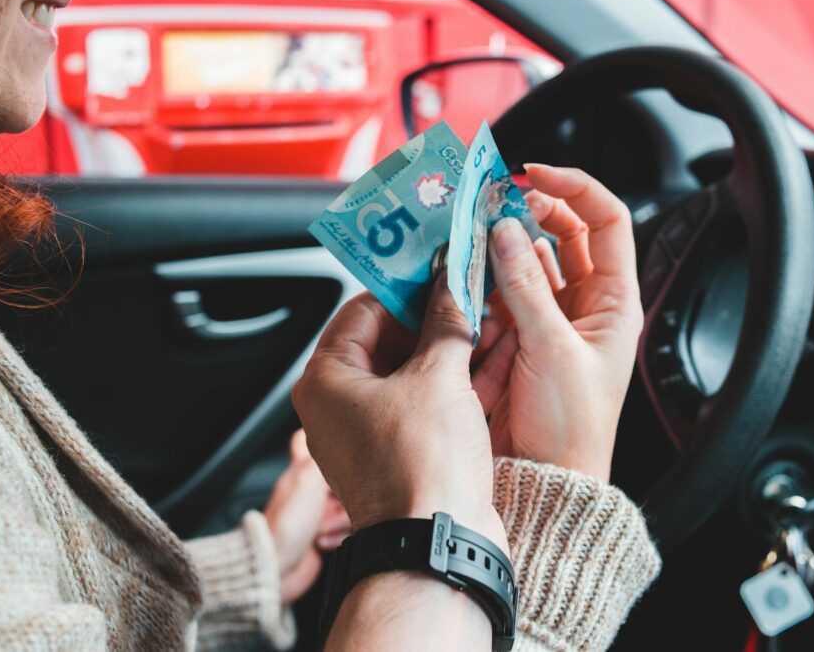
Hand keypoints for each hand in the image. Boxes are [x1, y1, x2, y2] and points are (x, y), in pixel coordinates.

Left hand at [264, 430, 350, 604]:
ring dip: (340, 520)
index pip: (313, 441)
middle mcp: (311, 488)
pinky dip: (338, 536)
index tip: (345, 443)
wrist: (277, 568)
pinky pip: (348, 528)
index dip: (328, 439)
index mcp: (302, 469)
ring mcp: (319, 511)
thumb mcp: (307, 478)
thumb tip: (343, 435)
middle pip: (347, 477)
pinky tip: (323, 541)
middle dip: (347, 493)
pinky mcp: (327, 534)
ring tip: (322, 529)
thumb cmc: (284, 526)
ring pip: (351, 504)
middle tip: (332, 504)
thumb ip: (327, 456)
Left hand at [292, 280, 506, 551]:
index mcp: (326, 380)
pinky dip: (450, 381)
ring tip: (484, 319)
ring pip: (408, 372)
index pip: (363, 308)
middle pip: (386, 339)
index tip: (439, 268)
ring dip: (446, 346)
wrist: (440, 545)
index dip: (406, 284)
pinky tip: (487, 358)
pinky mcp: (397, 454)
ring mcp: (366, 433)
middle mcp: (337, 406)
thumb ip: (446, 320)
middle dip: (431, 316)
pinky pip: (420, 403)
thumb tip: (450, 283)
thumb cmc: (422, 470)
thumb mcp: (439, 375)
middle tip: (466, 292)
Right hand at [475, 164, 643, 480]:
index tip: (534, 174)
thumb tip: (503, 231)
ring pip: (528, 259)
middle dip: (530, 209)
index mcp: (615, 301)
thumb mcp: (551, 350)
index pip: (606, 219)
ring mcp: (551, 318)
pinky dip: (486, 279)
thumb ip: (524, 287)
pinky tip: (470, 274)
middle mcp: (586, 303)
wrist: (547, 479)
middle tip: (492, 199)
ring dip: (503, 244)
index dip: (575, 188)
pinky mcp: (519, 336)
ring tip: (475, 233)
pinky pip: (503, 292)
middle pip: (564, 232)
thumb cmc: (570, 429)